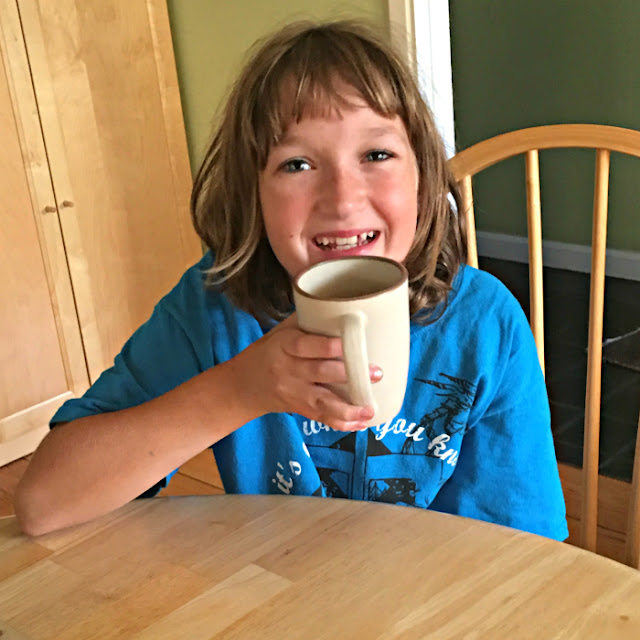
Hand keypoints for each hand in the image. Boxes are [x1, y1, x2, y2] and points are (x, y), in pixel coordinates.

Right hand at [231, 314, 380, 430]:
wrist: (243, 385)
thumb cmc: (270, 350)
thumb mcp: (281, 331)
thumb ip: (308, 320)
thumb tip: (343, 302)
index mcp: (283, 346)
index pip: (304, 346)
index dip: (326, 346)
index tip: (347, 343)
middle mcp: (288, 371)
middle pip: (319, 373)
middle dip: (349, 374)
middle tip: (376, 372)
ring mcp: (293, 393)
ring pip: (321, 402)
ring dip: (348, 408)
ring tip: (369, 409)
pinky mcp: (299, 409)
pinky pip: (321, 418)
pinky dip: (341, 423)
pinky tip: (360, 424)